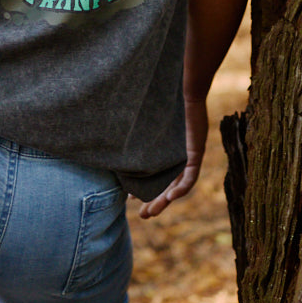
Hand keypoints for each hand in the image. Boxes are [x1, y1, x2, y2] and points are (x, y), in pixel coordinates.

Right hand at [136, 97, 207, 218]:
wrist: (180, 87)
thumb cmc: (160, 100)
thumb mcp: (145, 124)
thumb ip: (134, 134)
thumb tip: (104, 136)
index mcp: (165, 152)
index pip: (155, 178)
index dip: (144, 190)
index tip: (130, 200)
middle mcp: (177, 157)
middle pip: (167, 186)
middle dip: (155, 202)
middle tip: (142, 216)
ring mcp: (188, 156)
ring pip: (178, 186)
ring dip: (165, 200)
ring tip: (151, 212)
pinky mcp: (196, 152)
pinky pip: (191, 176)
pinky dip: (182, 187)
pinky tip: (171, 196)